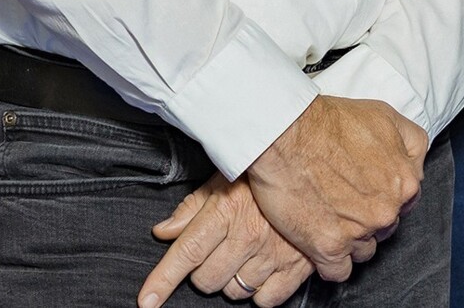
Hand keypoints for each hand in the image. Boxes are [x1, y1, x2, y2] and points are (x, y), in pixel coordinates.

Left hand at [140, 176, 311, 307]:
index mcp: (227, 212)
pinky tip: (262, 269)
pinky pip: (266, 300)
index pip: (186, 253)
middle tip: (219, 251)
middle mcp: (249, 235)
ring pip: (234, 291)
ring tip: (244, 256)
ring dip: (233, 280)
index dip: (162, 281)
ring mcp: (274, 254)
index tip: (147, 300)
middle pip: (206, 280)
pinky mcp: (297, 267)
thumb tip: (164, 230)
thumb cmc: (269, 174)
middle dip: (205, 272)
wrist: (317, 168)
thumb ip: (192, 207)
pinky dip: (261, 291)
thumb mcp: (225, 179)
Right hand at [244, 96, 427, 280]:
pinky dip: (332, 263)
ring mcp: (358, 232)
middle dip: (368, 218)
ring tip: (330, 219)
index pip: (406, 202)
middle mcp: (386, 211)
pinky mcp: (328, 248)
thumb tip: (415, 164)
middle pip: (385, 227)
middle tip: (345, 203)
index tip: (367, 192)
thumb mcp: (387, 117)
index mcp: (405, 182)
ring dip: (350, 239)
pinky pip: (339, 272)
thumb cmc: (331, 122)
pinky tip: (322, 245)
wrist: (288, 135)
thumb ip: (410, 144)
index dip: (385, 196)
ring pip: (364, 250)